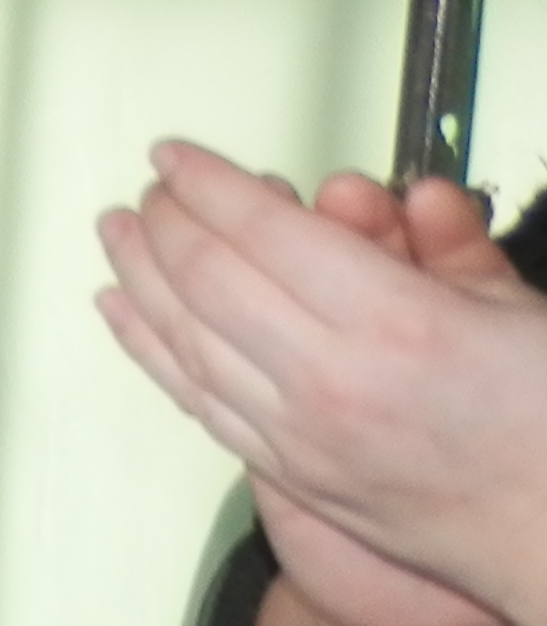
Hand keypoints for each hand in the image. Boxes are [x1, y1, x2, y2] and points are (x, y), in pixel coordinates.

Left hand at [95, 142, 546, 625]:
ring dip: (139, 274)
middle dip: (167, 221)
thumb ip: (452, 242)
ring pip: (185, 338)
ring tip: (118, 231)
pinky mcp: (285, 471)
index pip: (264, 231)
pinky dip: (147, 346)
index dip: (208, 182)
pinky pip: (194, 396)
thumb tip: (410, 196)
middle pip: (207, 279)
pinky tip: (121, 311)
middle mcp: (330, 381)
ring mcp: (298, 433)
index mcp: (393, 325)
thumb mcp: (518, 308)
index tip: (178, 155)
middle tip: (154, 188)